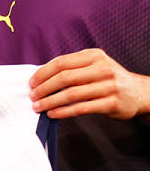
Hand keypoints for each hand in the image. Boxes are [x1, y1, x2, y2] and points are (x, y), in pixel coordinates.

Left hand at [29, 48, 149, 118]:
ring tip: (38, 106)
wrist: (139, 92)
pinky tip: (53, 114)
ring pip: (71, 94)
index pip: (61, 63)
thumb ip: (73, 67)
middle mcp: (102, 69)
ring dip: (50, 101)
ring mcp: (109, 86)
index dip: (43, 73)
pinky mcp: (112, 103)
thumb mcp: (94, 64)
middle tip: (32, 96)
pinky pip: (82, 108)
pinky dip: (63, 111)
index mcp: (94, 56)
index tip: (32, 82)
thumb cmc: (108, 78)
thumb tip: (42, 77)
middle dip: (44, 88)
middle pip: (64, 78)